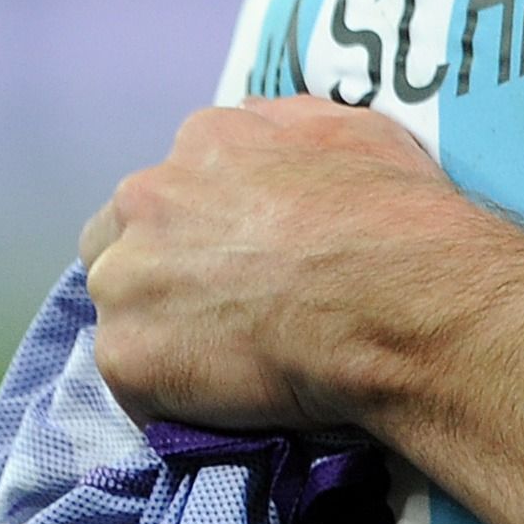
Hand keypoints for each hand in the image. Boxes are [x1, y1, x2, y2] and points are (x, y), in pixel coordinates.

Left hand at [81, 95, 469, 431]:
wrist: (401, 306)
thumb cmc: (394, 219)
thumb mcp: (357, 131)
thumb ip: (287, 125)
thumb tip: (251, 124)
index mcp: (204, 142)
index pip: (176, 184)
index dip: (205, 228)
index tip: (242, 258)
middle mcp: (147, 198)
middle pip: (122, 239)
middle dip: (160, 270)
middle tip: (223, 308)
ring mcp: (128, 279)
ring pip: (122, 311)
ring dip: (162, 331)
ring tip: (229, 361)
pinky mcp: (126, 355)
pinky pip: (137, 382)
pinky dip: (173, 396)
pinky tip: (227, 399)